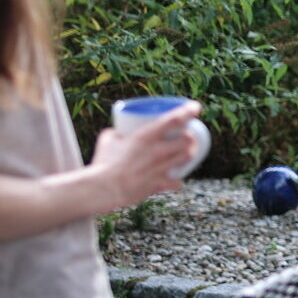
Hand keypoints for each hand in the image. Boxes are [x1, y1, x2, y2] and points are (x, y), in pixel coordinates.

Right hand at [86, 101, 203, 211]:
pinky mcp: (158, 184)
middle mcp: (157, 151)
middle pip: (187, 140)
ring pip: (187, 158)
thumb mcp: (108, 140)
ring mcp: (160, 168)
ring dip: (189, 154)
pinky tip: (175, 180)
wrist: (102, 189)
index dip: (188, 111)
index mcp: (145, 136)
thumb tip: (119, 131)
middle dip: (191, 137)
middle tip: (188, 136)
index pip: (174, 119)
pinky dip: (177, 181)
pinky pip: (176, 182)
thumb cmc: (102, 163)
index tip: (196, 107)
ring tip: (186, 152)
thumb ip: (116, 133)